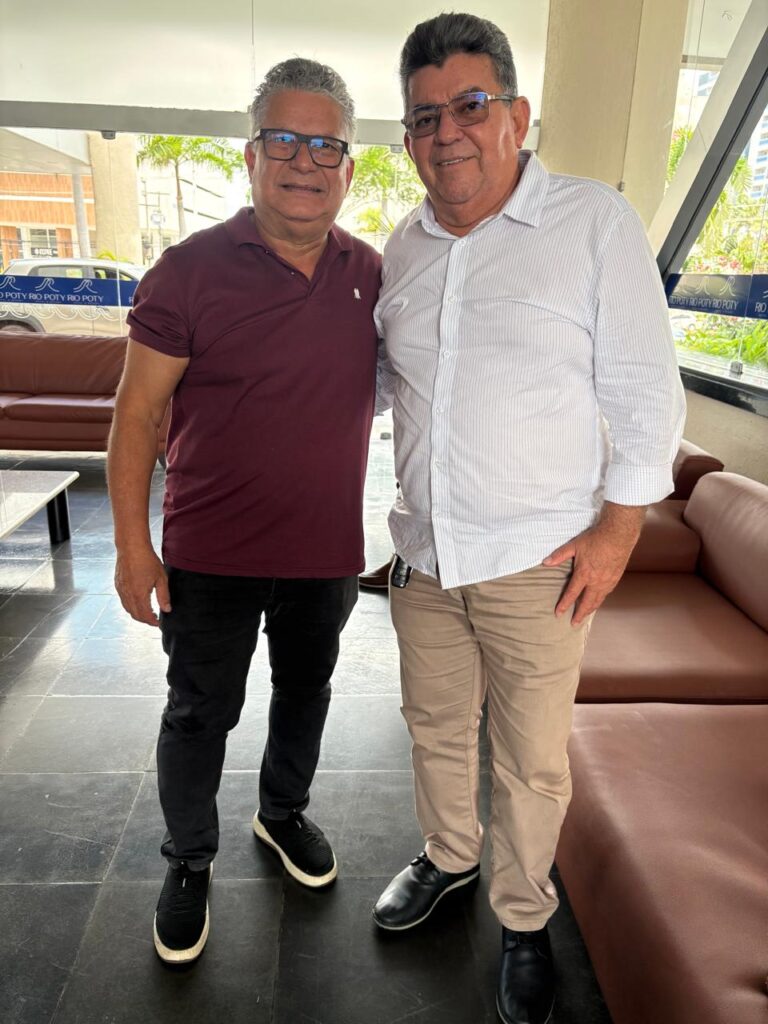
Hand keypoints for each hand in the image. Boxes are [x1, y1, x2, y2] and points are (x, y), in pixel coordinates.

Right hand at [114, 546, 170, 626]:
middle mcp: (128, 595)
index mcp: (139, 595)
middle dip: (145, 620)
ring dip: (137, 613)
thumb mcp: (161, 578)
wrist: (131, 547)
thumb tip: (167, 609)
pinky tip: (138, 601)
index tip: (158, 623)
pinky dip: (130, 606)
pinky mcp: (117, 584)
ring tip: (148, 612)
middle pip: (135, 615)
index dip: (152, 622)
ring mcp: (121, 590)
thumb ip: (163, 596)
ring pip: (128, 608)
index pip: (145, 615)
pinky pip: (123, 600)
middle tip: (154, 619)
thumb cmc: (147, 560)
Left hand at [543, 504, 644, 624]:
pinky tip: (598, 600)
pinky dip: (600, 600)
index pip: (572, 594)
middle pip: (586, 603)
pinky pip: (606, 593)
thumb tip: (545, 562)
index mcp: (584, 574)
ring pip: (598, 600)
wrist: (618, 535)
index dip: (564, 605)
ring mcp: (607, 581)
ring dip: (590, 609)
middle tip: (573, 623)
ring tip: (585, 615)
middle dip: (579, 614)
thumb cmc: (596, 539)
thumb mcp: (574, 545)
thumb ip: (559, 555)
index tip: (558, 613)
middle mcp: (596, 581)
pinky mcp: (615, 578)